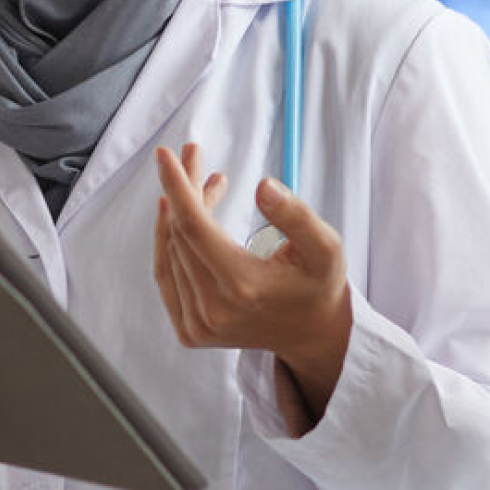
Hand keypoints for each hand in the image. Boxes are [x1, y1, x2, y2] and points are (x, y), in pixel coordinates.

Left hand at [152, 143, 352, 421]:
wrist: (313, 335)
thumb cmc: (319, 285)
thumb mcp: (325, 247)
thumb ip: (296, 215)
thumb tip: (262, 185)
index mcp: (243, 287)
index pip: (194, 227)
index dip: (177, 186)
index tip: (165, 154)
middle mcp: (213, 310)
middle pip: (182, 234)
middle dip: (184, 188)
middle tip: (195, 155)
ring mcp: (198, 326)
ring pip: (172, 251)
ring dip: (180, 211)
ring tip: (207, 183)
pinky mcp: (190, 332)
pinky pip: (167, 275)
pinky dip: (169, 241)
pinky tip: (177, 214)